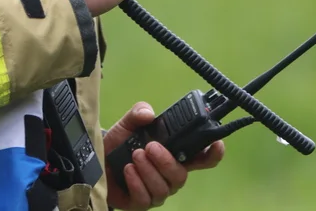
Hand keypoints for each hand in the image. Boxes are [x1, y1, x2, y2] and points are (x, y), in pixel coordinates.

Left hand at [103, 102, 225, 209]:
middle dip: (166, 161)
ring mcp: (157, 191)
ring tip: (134, 155)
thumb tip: (148, 114)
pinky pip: (146, 198)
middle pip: (181, 176)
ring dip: (148, 170)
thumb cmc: (119, 143)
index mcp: (174, 155)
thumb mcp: (128, 123)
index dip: (212, 153)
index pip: (201, 158)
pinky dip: (136, 183)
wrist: (98, 161)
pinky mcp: (141, 203)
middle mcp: (169, 175)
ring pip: (164, 188)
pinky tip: (128, 170)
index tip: (216, 144)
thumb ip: (138, 113)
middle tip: (150, 147)